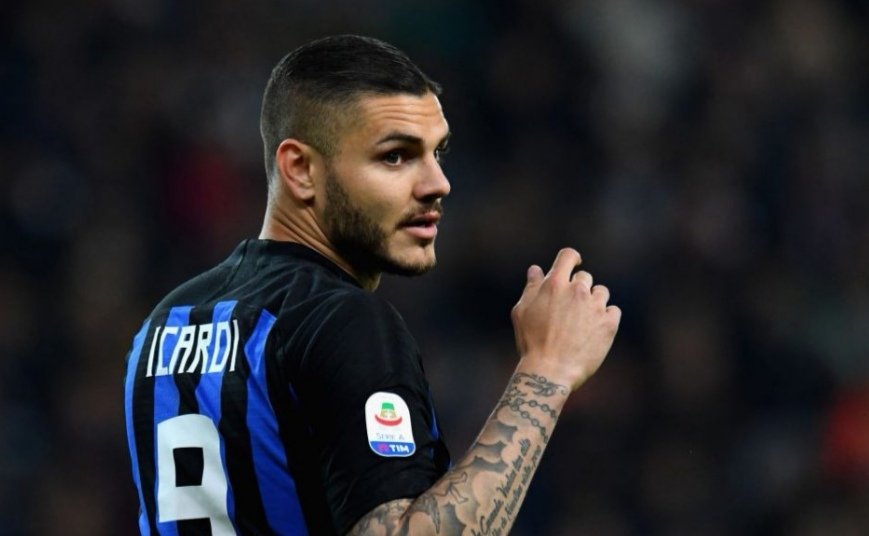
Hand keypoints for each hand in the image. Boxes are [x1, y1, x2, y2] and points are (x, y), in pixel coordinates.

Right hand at [511, 248, 620, 391]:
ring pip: (601, 292)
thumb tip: (536, 269)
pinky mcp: (609, 323)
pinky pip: (613, 310)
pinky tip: (594, 330)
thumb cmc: (531, 342)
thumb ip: (531, 288)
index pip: (568, 256)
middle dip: (578, 288)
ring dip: (593, 301)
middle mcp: (577, 290)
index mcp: (554, 284)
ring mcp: (595, 306)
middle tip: (569, 309)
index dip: (572, 258)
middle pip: (584, 277)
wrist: (550, 371)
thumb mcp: (522, 312)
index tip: (574, 264)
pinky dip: (606, 317)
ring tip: (582, 322)